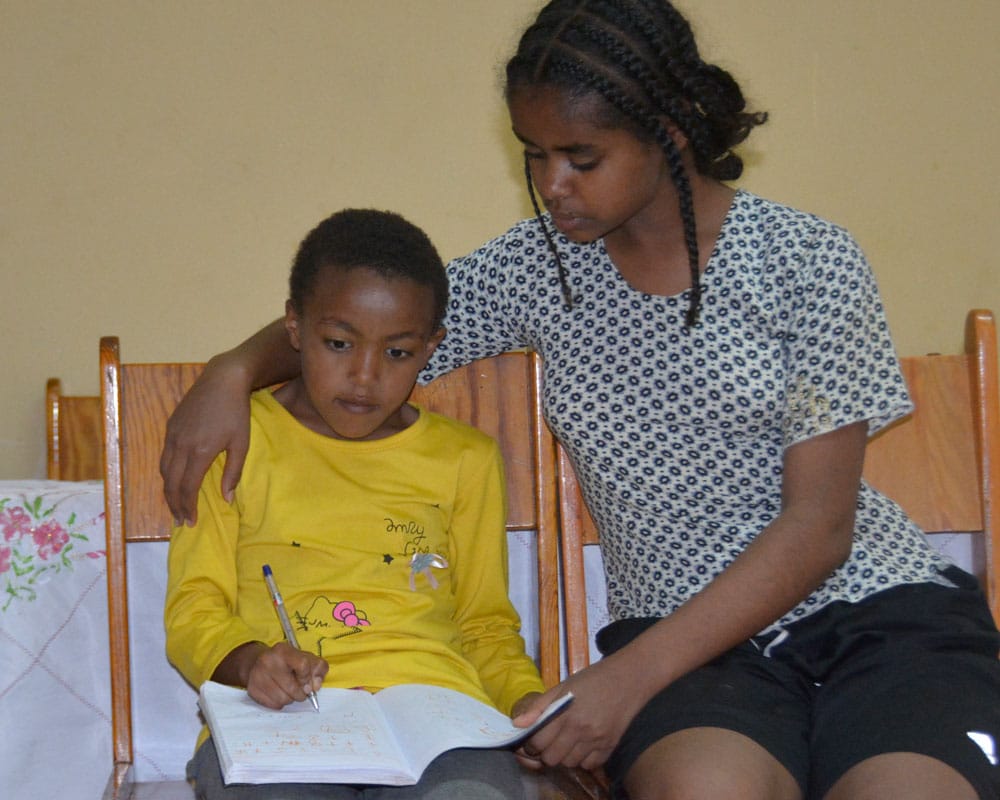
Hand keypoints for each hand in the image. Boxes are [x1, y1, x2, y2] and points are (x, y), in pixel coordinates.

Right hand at [160, 354, 252, 525]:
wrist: (222, 379)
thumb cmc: (237, 412)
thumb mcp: (242, 443)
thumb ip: (233, 473)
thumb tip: (226, 500)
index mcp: (200, 452)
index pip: (187, 488)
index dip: (187, 507)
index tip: (191, 522)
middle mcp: (180, 445)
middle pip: (171, 483)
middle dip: (174, 505)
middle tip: (181, 520)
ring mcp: (172, 435)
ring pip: (164, 470)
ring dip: (168, 491)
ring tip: (176, 505)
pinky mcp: (170, 426)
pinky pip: (164, 456)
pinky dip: (167, 473)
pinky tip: (175, 480)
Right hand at [245, 642, 327, 709]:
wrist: (259, 663)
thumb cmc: (288, 662)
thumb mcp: (307, 658)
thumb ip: (318, 669)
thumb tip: (315, 686)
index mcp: (284, 650)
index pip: (303, 665)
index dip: (308, 678)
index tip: (308, 684)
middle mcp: (268, 661)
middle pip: (292, 687)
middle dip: (300, 694)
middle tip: (300, 692)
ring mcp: (258, 675)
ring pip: (283, 699)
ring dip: (290, 699)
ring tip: (288, 692)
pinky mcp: (252, 689)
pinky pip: (273, 705)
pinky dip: (279, 703)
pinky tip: (278, 694)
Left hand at [513, 653, 648, 770]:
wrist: (627, 679)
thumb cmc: (591, 679)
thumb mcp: (562, 686)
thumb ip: (538, 707)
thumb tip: (517, 725)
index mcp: (565, 713)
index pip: (538, 742)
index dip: (531, 743)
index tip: (534, 739)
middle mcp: (580, 730)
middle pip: (552, 759)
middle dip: (546, 753)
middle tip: (549, 741)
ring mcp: (596, 740)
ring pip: (569, 764)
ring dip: (564, 756)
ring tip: (567, 741)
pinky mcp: (610, 747)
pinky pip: (589, 765)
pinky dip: (583, 759)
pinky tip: (583, 744)